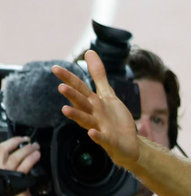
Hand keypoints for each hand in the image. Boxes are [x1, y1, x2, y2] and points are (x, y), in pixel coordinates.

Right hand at [0, 137, 37, 195]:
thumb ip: (7, 171)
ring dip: (27, 149)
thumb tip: (15, 158)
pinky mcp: (17, 181)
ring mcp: (5, 176)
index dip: (5, 143)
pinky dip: (31, 159)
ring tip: (35, 147)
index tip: (15, 139)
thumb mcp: (5, 184)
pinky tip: (36, 155)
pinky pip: (24, 166)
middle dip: (15, 142)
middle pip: (2, 150)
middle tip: (25, 139)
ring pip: (15, 157)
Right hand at [52, 51, 140, 168]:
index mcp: (93, 102)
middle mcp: (93, 114)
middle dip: (72, 95)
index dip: (69, 79)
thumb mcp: (107, 95)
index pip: (79, 88)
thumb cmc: (115, 119)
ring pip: (86, 121)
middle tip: (60, 86)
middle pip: (81, 103)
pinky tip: (92, 132)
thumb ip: (98, 76)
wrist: (129, 144)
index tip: (55, 68)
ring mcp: (100, 128)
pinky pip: (102, 138)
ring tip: (64, 109)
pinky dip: (97, 136)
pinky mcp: (109, 141)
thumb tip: (89, 52)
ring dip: (76, 115)